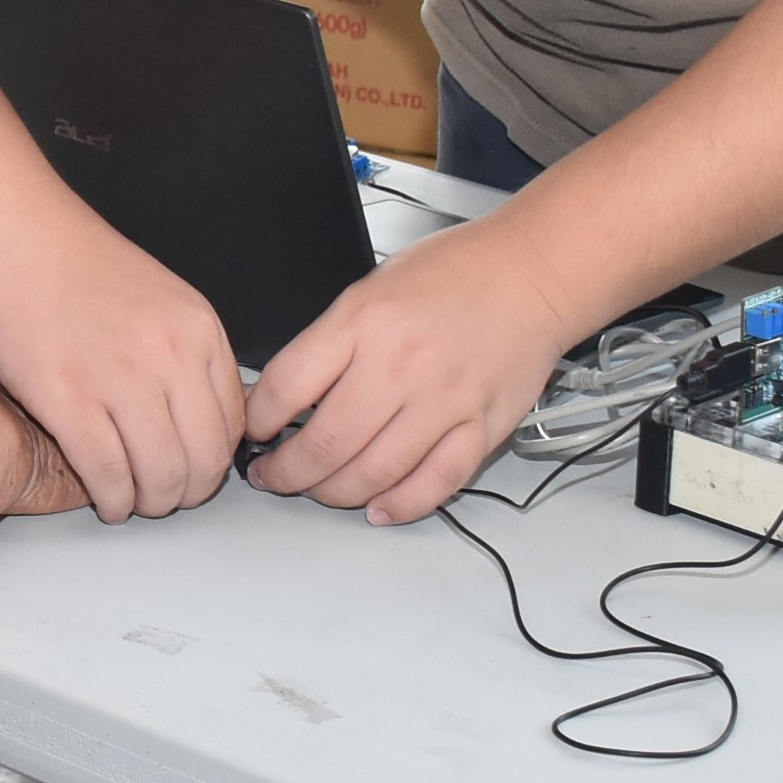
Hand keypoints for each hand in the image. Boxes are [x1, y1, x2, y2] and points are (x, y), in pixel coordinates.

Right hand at [0, 200, 241, 523]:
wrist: (15, 233)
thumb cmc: (75, 263)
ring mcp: (119, 379)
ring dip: (150, 503)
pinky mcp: (66, 398)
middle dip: (187, 493)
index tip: (194, 471)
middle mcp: (169, 356)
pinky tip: (106, 499)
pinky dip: (112, 499)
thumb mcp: (162, 298)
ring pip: (159, 475)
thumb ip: (187, 352)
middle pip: (203, 459)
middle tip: (167, 499)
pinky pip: (107, 473)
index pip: (232, 424)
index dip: (214, 461)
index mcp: (198, 330)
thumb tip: (199, 413)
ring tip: (134, 503)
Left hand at [242, 212, 577, 523]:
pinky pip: (435, 483)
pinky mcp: (482, 427)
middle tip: (274, 476)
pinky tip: (378, 508)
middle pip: (325, 444)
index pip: (286, 388)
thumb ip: (325, 345)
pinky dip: (401, 505)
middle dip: (286, 473)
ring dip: (334, 494)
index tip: (253, 432)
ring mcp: (444, 400)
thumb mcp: (367, 291)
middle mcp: (401, 364)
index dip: (258, 421)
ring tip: (318, 491)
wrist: (528, 274)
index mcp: (362, 322)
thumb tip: (277, 397)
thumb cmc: (450, 276)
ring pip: (374, 473)